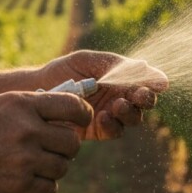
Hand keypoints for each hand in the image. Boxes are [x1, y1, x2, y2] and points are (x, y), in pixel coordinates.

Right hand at [0, 91, 92, 192]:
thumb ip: (26, 104)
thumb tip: (60, 105)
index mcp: (23, 105)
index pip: (72, 106)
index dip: (83, 114)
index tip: (82, 121)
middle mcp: (27, 130)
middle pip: (72, 142)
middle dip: (67, 148)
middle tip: (55, 150)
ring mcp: (25, 159)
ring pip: (63, 167)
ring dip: (55, 169)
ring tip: (39, 167)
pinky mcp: (19, 185)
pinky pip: (50, 188)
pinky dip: (44, 187)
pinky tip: (32, 182)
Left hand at [43, 50, 168, 139]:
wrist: (36, 90)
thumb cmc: (64, 71)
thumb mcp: (89, 61)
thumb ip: (118, 66)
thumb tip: (152, 72)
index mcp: (122, 77)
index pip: (146, 81)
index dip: (154, 83)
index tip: (153, 83)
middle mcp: (121, 96)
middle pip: (145, 102)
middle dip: (145, 99)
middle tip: (138, 96)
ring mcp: (111, 114)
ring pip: (134, 118)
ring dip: (130, 112)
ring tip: (117, 106)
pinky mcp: (99, 131)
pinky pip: (115, 131)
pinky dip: (113, 125)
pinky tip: (103, 117)